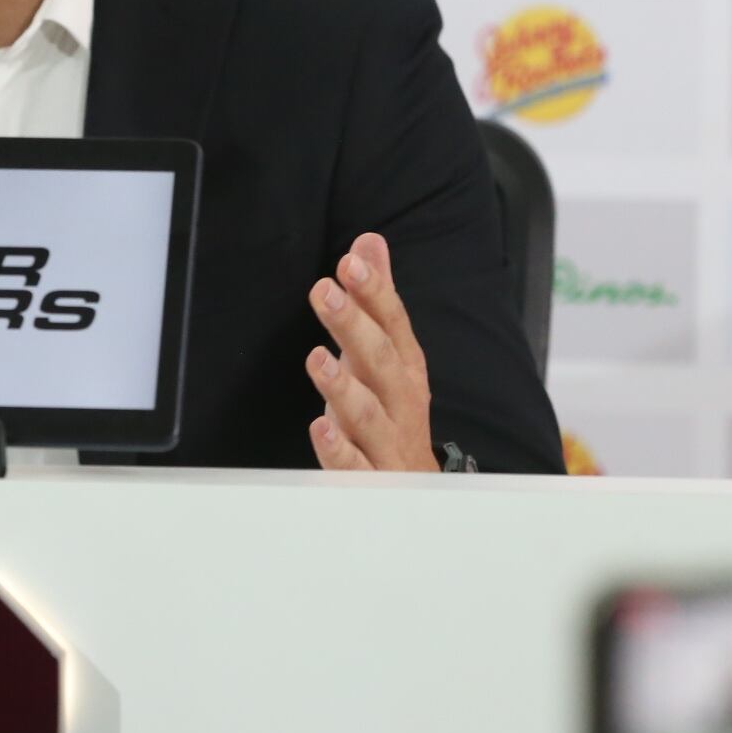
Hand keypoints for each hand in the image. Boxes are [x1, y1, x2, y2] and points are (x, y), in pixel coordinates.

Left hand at [305, 232, 438, 471]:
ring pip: (369, 414)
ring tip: (317, 358)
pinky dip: (338, 448)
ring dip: (343, 386)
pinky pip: (354, 466)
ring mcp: (386, 441)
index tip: (350, 262)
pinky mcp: (369, 479)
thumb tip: (369, 243)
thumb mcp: (388, 352)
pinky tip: (318, 427)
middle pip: (380, 361)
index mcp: (404, 367)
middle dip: (354, 325)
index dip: (374, 292)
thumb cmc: (392, 411)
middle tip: (324, 291)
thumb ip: (376, 300)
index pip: (392, 323)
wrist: (414, 490)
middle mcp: (400, 400)